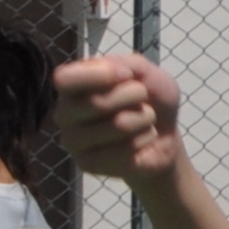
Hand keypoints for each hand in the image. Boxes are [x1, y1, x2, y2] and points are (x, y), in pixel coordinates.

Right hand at [52, 54, 187, 187]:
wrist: (164, 136)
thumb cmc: (151, 100)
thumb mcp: (148, 72)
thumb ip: (129, 64)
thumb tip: (112, 70)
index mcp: (72, 86)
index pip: (64, 79)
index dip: (100, 75)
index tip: (127, 75)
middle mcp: (64, 113)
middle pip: (97, 102)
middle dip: (134, 96)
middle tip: (142, 98)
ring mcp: (73, 141)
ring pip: (117, 125)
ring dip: (143, 119)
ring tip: (145, 119)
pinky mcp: (86, 164)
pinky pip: (123, 151)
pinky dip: (144, 140)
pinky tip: (142, 139)